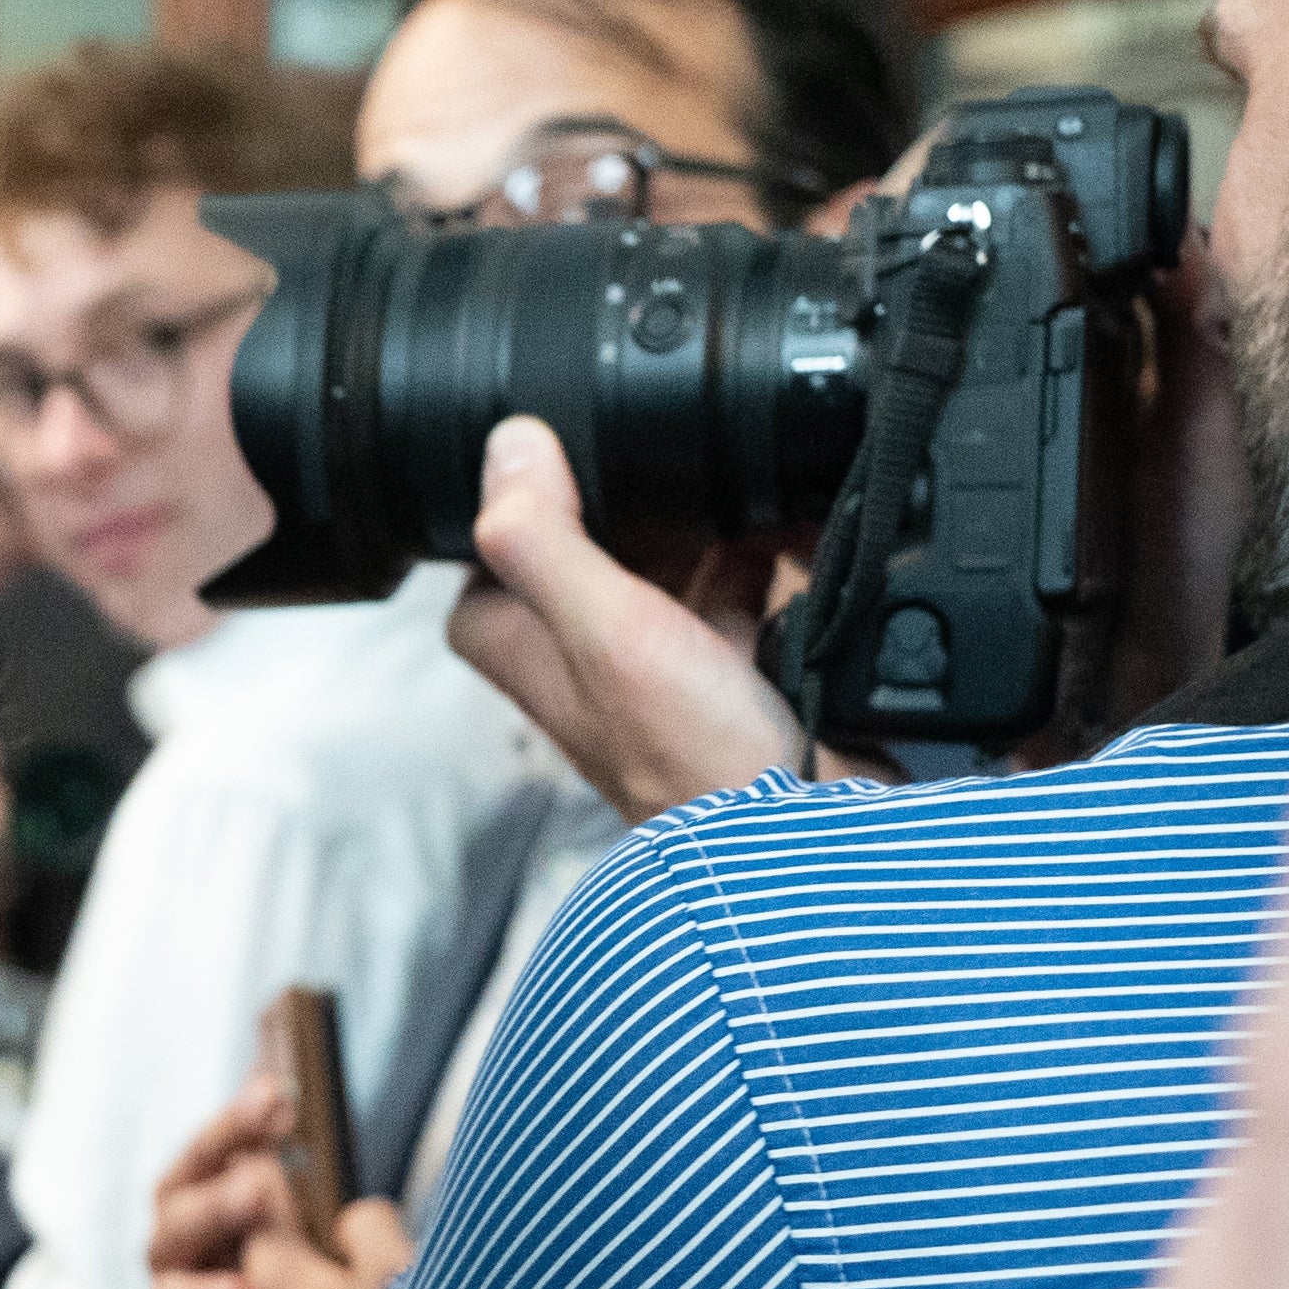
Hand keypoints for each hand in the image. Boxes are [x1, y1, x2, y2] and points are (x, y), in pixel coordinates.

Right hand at [146, 1072, 300, 1288]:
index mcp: (194, 1197)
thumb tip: (279, 1089)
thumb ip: (266, 1156)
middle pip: (177, 1219)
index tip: (273, 1098)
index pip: (202, 1156)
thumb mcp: (264, 1201)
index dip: (231, 1128)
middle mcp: (172, 1245)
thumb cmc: (252, 1248)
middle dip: (213, 1204)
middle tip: (255, 1189)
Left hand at [446, 417, 809, 820]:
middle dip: (633, 503)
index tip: (557, 454)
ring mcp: (658, 677)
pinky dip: (765, 567)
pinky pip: (737, 603)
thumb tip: (507, 445)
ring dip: (705, 529)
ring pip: (665, 574)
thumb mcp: (607, 630)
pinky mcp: (729, 686)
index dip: (516, 510)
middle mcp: (586, 666)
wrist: (802, 843)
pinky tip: (797, 535)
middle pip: (586, 554)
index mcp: (530, 654)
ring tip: (742, 479)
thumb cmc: (694, 762)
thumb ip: (546, 540)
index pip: (485, 566)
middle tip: (670, 450)